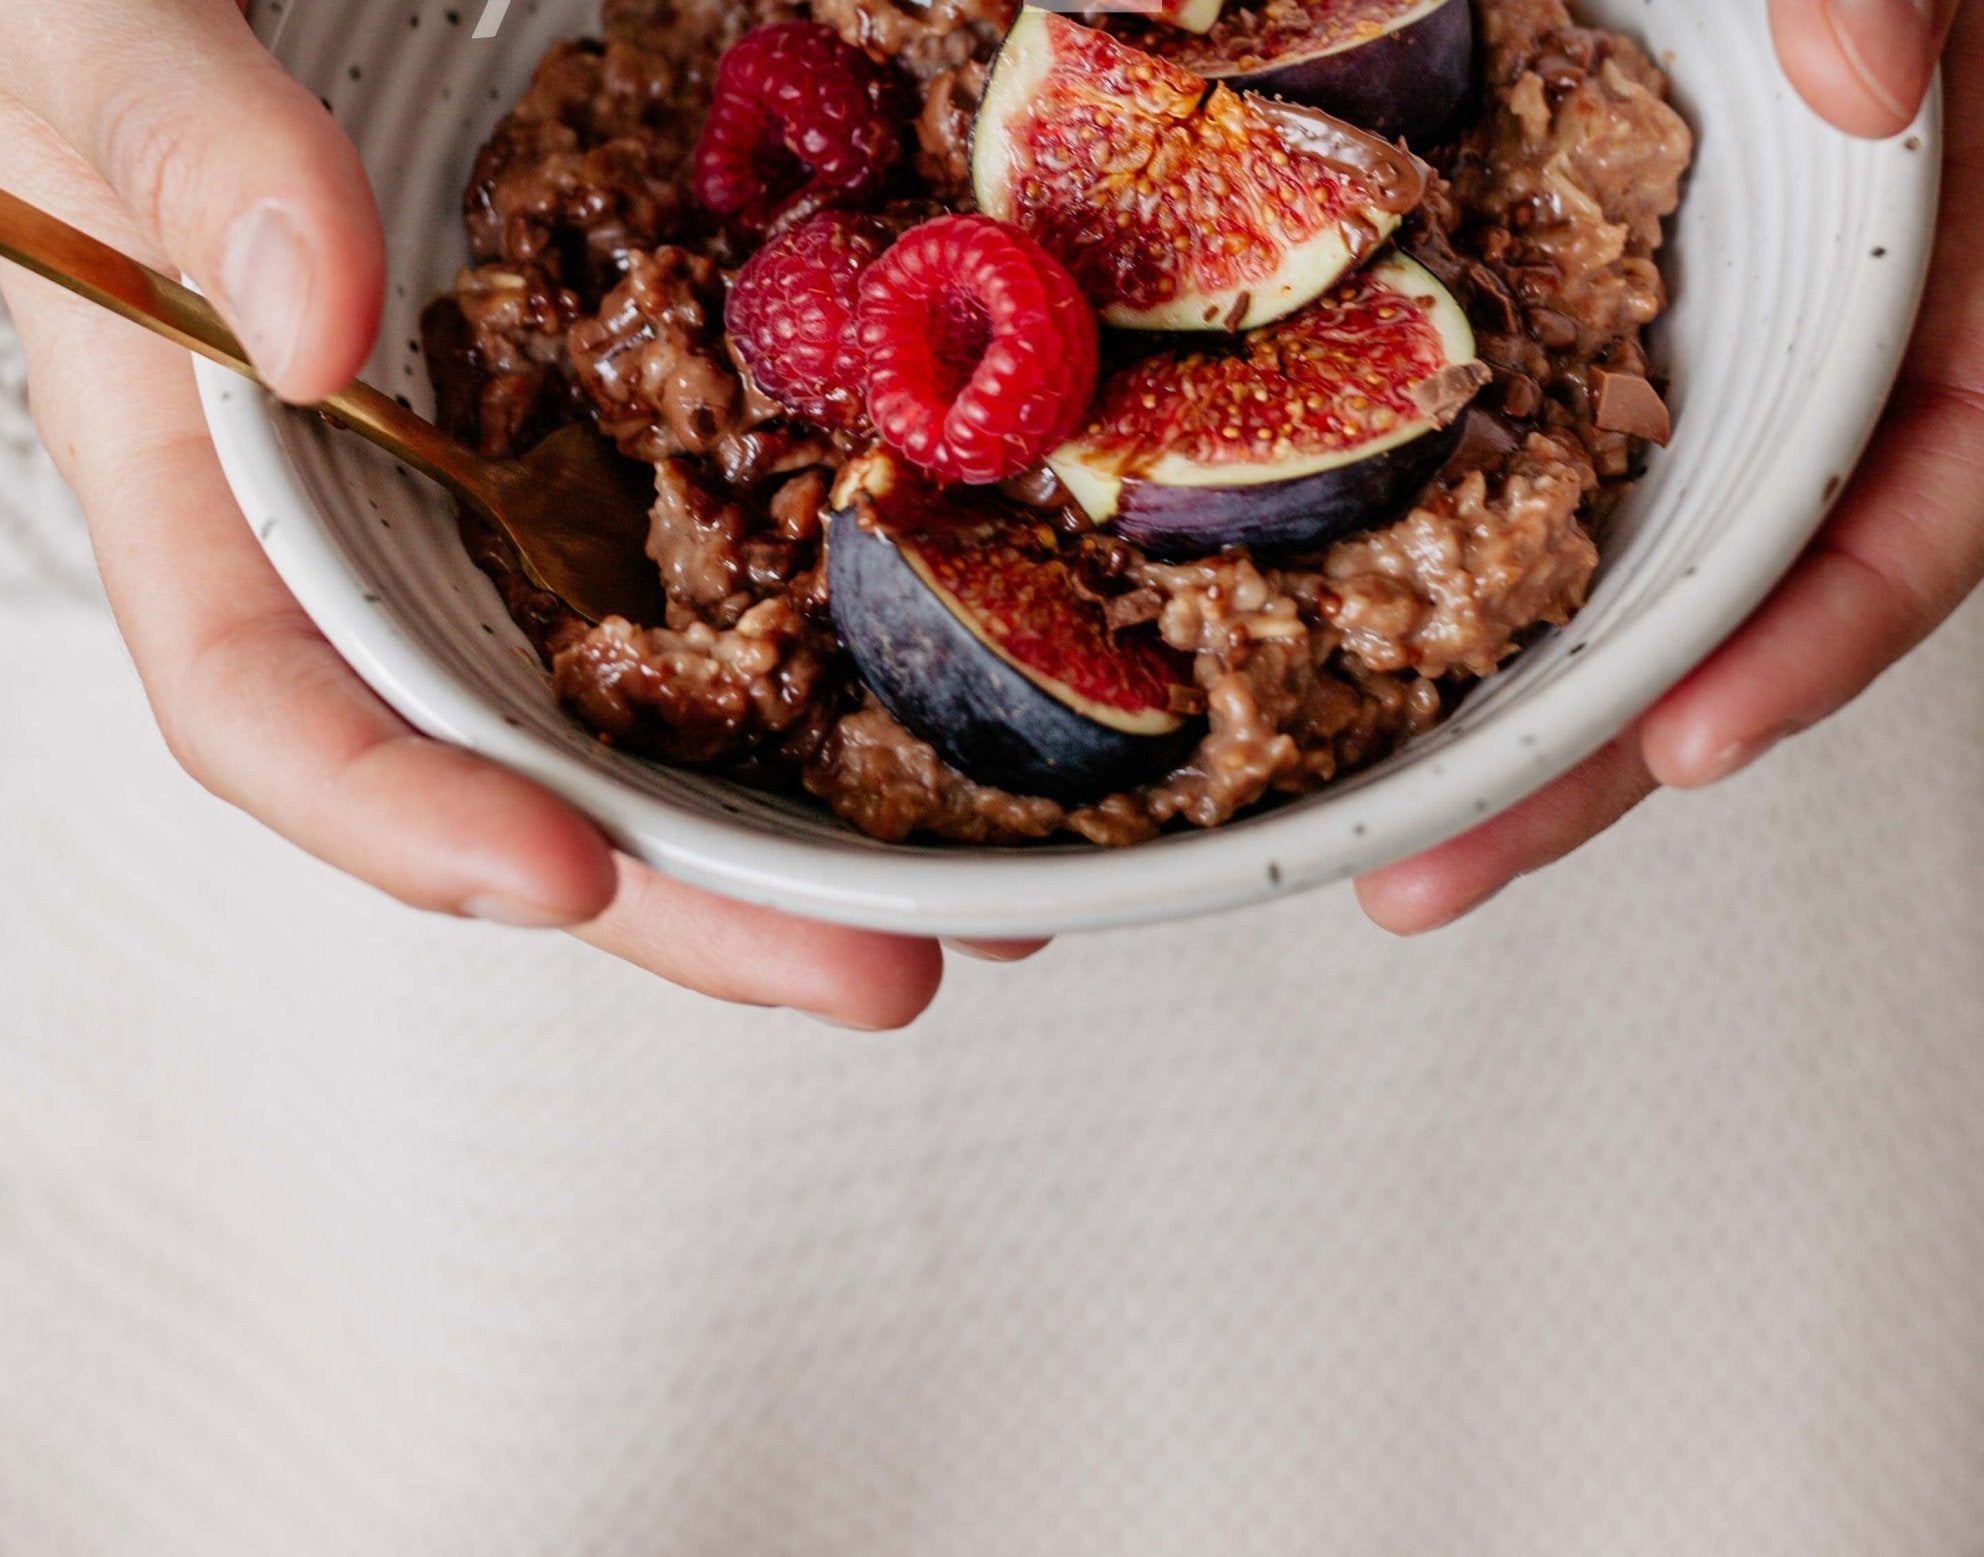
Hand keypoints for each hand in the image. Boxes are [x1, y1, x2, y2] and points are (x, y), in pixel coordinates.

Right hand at [0, 0, 1031, 1027]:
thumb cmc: (113, 8)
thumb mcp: (100, 46)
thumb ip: (181, 158)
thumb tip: (312, 327)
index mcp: (214, 481)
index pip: (276, 709)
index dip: (409, 819)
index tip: (562, 876)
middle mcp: (381, 524)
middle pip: (522, 771)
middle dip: (695, 896)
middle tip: (882, 970)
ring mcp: (511, 492)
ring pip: (645, 706)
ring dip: (808, 822)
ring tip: (976, 894)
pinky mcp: (616, 430)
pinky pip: (724, 566)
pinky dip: (836, 652)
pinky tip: (960, 692)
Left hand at [1358, 0, 1983, 932]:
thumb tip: (1865, 91)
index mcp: (1967, 258)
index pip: (1949, 478)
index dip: (1831, 633)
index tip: (1695, 742)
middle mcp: (1827, 339)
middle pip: (1736, 592)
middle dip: (1595, 752)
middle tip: (1436, 871)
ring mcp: (1699, 348)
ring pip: (1622, 560)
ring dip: (1504, 704)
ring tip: (1372, 822)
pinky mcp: (1584, 327)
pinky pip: (1530, 467)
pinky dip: (1452, 560)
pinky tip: (1345, 639)